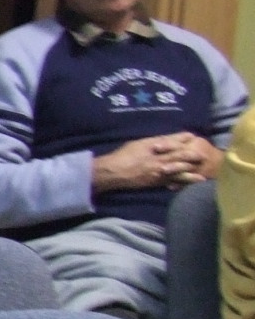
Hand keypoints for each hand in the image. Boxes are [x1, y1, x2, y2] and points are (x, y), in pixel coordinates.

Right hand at [93, 133, 222, 193]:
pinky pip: (173, 181)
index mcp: (154, 147)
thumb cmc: (124, 155)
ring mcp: (160, 171)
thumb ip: (154, 141)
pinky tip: (192, 183)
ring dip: (193, 170)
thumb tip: (167, 139)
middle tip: (205, 153)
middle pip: (180, 155)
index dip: (183, 138)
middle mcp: (159, 159)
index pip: (172, 141)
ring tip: (204, 172)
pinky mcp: (157, 181)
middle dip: (193, 154)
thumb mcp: (138, 143)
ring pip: (180, 170)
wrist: (114, 172)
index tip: (192, 136)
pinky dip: (183, 182)